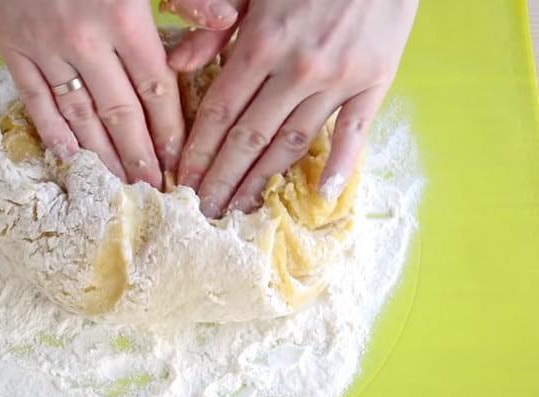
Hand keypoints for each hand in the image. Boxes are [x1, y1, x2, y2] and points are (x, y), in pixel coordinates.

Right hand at [0, 0, 192, 187]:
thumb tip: (226, 23)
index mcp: (124, 17)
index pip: (156, 90)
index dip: (170, 130)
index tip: (180, 161)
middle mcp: (85, 41)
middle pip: (120, 112)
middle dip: (140, 155)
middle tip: (153, 189)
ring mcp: (45, 48)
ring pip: (79, 114)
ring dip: (102, 153)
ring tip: (119, 184)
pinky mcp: (12, 47)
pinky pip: (33, 98)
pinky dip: (50, 130)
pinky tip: (68, 157)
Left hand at [166, 0, 417, 216]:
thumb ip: (214, 27)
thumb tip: (177, 65)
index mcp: (262, 43)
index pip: (220, 112)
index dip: (198, 151)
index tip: (183, 181)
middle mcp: (297, 69)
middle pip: (249, 138)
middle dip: (221, 179)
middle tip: (202, 211)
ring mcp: (338, 79)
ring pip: (291, 143)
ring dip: (262, 180)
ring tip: (240, 209)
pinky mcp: (375, 81)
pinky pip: (354, 132)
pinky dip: (340, 166)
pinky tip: (321, 194)